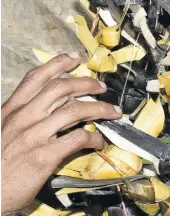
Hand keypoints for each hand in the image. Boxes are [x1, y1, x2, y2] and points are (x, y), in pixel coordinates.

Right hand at [1, 53, 121, 215]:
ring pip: (75, 110)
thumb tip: (51, 112)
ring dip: (99, 108)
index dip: (58, 64)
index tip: (75, 59)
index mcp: (11, 111)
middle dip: (86, 83)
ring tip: (112, 112)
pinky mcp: (45, 155)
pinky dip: (94, 137)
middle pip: (60, 88)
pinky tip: (99, 141)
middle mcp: (23, 118)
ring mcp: (34, 136)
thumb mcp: (4, 134)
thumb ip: (24, 120)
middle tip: (101, 87)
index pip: (36, 78)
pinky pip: (78, 138)